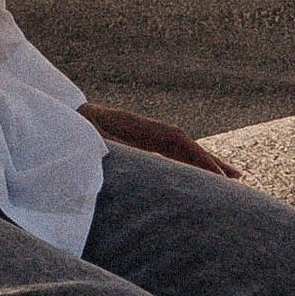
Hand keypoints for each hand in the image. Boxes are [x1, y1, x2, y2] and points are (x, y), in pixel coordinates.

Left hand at [80, 102, 241, 180]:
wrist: (57, 116)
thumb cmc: (70, 130)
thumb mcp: (88, 141)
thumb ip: (111, 150)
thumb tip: (132, 161)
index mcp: (134, 126)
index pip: (174, 140)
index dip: (197, 156)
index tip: (217, 174)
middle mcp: (142, 128)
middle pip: (183, 144)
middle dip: (209, 161)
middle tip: (237, 179)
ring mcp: (140, 134)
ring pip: (179, 150)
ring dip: (202, 163)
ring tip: (230, 179)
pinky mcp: (134, 142)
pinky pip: (166, 154)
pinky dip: (184, 164)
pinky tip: (195, 177)